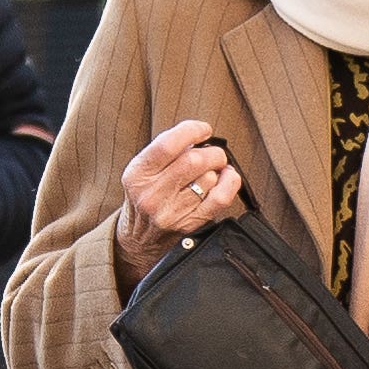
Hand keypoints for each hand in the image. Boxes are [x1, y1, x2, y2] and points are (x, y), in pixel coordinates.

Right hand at [112, 118, 244, 274]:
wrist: (139, 239)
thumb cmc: (146, 195)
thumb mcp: (143, 170)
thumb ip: (167, 151)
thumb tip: (200, 138)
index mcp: (138, 175)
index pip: (169, 144)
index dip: (193, 130)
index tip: (203, 130)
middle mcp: (152, 195)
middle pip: (194, 160)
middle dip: (211, 152)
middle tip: (212, 154)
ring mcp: (171, 213)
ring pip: (209, 178)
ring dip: (217, 169)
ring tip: (211, 170)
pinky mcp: (190, 225)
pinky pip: (220, 198)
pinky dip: (230, 182)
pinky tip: (227, 177)